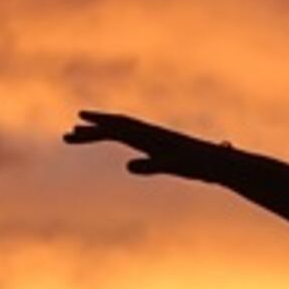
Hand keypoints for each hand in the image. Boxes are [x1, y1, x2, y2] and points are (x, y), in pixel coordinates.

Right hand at [67, 110, 231, 179]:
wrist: (221, 163)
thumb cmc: (199, 165)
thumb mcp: (174, 166)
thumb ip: (151, 165)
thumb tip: (128, 166)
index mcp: (150, 136)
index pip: (118, 128)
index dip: (97, 125)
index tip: (77, 122)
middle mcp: (150, 134)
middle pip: (115, 128)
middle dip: (91, 130)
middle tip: (67, 135)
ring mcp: (155, 140)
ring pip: (122, 133)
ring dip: (100, 134)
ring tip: (78, 136)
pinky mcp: (160, 148)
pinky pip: (132, 141)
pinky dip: (117, 139)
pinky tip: (111, 143)